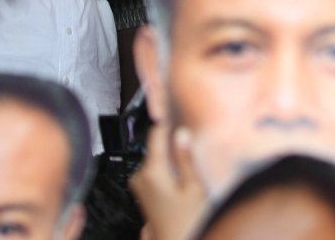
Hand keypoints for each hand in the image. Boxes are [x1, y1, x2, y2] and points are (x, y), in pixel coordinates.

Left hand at [131, 124, 207, 239]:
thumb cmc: (186, 223)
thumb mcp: (194, 187)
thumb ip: (186, 158)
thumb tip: (182, 134)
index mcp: (152, 171)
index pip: (156, 134)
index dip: (167, 122)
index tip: (176, 111)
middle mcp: (141, 177)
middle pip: (157, 147)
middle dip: (172, 143)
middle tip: (191, 138)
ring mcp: (140, 187)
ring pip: (157, 160)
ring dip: (171, 157)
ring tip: (190, 159)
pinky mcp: (144, 195)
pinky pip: (155, 172)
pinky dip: (168, 170)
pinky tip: (183, 177)